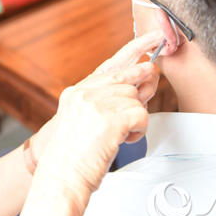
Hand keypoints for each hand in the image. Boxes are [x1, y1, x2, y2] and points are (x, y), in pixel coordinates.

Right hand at [33, 31, 162, 193]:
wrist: (62, 177)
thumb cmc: (73, 156)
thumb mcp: (81, 120)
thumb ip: (103, 102)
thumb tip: (137, 90)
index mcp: (78, 91)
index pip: (111, 64)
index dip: (135, 48)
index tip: (152, 38)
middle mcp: (85, 92)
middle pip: (128, 77)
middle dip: (145, 81)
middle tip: (153, 82)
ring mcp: (96, 103)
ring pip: (136, 98)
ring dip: (136, 117)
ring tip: (123, 133)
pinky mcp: (110, 118)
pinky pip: (141, 115)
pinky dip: (139, 130)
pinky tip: (126, 138)